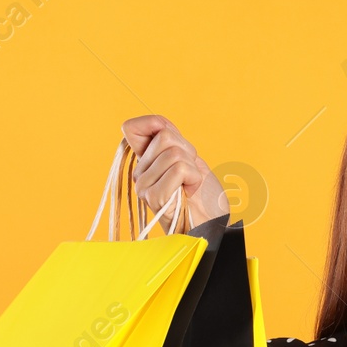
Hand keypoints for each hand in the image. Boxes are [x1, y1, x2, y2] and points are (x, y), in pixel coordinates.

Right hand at [120, 114, 228, 229]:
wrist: (214, 224)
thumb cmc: (204, 194)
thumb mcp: (190, 158)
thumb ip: (172, 140)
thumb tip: (158, 123)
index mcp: (145, 161)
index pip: (133, 127)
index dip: (157, 125)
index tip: (177, 144)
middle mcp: (139, 173)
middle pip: (165, 137)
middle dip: (188, 151)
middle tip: (190, 174)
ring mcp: (144, 186)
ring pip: (174, 154)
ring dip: (193, 167)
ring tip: (190, 185)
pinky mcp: (153, 197)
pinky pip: (179, 169)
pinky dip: (194, 177)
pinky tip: (191, 192)